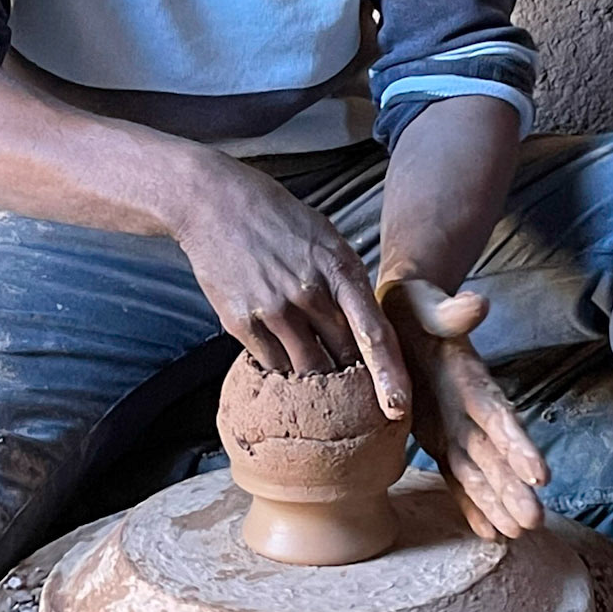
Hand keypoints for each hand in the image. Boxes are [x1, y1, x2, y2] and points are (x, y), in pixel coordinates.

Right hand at [174, 158, 409, 420]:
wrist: (214, 203)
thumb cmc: (277, 219)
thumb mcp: (326, 239)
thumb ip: (347, 282)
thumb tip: (365, 329)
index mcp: (339, 268)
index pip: (374, 334)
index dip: (389, 376)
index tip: (399, 408)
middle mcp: (309, 293)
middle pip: (342, 357)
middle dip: (351, 374)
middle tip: (353, 387)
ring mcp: (273, 310)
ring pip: (307, 368)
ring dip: (315, 375)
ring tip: (314, 368)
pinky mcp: (241, 322)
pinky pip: (272, 363)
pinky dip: (281, 364)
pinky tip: (278, 349)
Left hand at [379, 275, 548, 539]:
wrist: (403, 313)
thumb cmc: (418, 309)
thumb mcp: (429, 305)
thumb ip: (452, 312)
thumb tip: (477, 304)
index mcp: (472, 379)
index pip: (499, 416)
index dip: (518, 445)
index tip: (539, 473)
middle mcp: (470, 408)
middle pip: (496, 453)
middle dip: (515, 487)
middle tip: (534, 521)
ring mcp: (457, 427)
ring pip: (480, 471)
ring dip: (498, 502)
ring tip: (518, 534)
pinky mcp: (440, 438)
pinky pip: (456, 475)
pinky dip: (471, 503)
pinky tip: (489, 532)